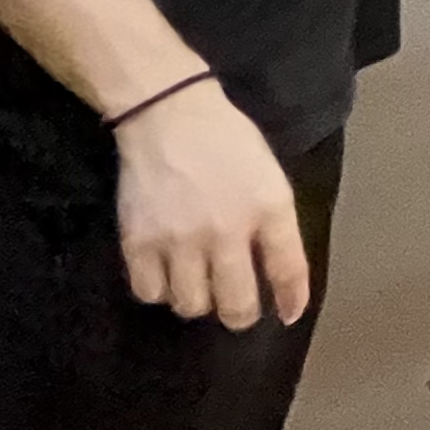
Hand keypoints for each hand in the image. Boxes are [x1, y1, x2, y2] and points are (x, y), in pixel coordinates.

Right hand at [114, 83, 307, 328]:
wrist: (168, 114)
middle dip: (240, 314)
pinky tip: (166, 273)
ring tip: (199, 283)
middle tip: (236, 307)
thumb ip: (277, 227)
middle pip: (236, 305)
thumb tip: (282, 279)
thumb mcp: (269, 178)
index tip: (288, 314)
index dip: (291, 300)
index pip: (288, 270)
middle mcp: (226, 230)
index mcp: (268, 208)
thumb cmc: (226, 141)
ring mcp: (179, 239)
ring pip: (191, 305)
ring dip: (198, 301)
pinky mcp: (138, 241)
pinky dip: (159, 290)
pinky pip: (149, 292)